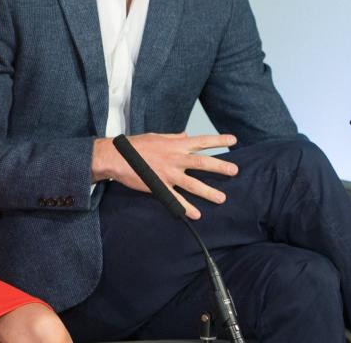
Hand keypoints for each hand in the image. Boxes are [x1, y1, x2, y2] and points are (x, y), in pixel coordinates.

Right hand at [92, 132, 238, 218]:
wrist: (115, 157)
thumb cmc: (134, 145)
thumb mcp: (156, 136)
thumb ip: (173, 137)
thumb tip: (186, 135)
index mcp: (175, 145)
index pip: (201, 141)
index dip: (218, 140)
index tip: (233, 139)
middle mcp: (174, 158)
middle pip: (202, 163)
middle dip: (220, 167)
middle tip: (235, 170)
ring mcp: (168, 173)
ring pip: (193, 184)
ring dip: (208, 192)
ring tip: (222, 198)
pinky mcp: (159, 186)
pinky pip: (175, 199)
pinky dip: (186, 208)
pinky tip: (196, 215)